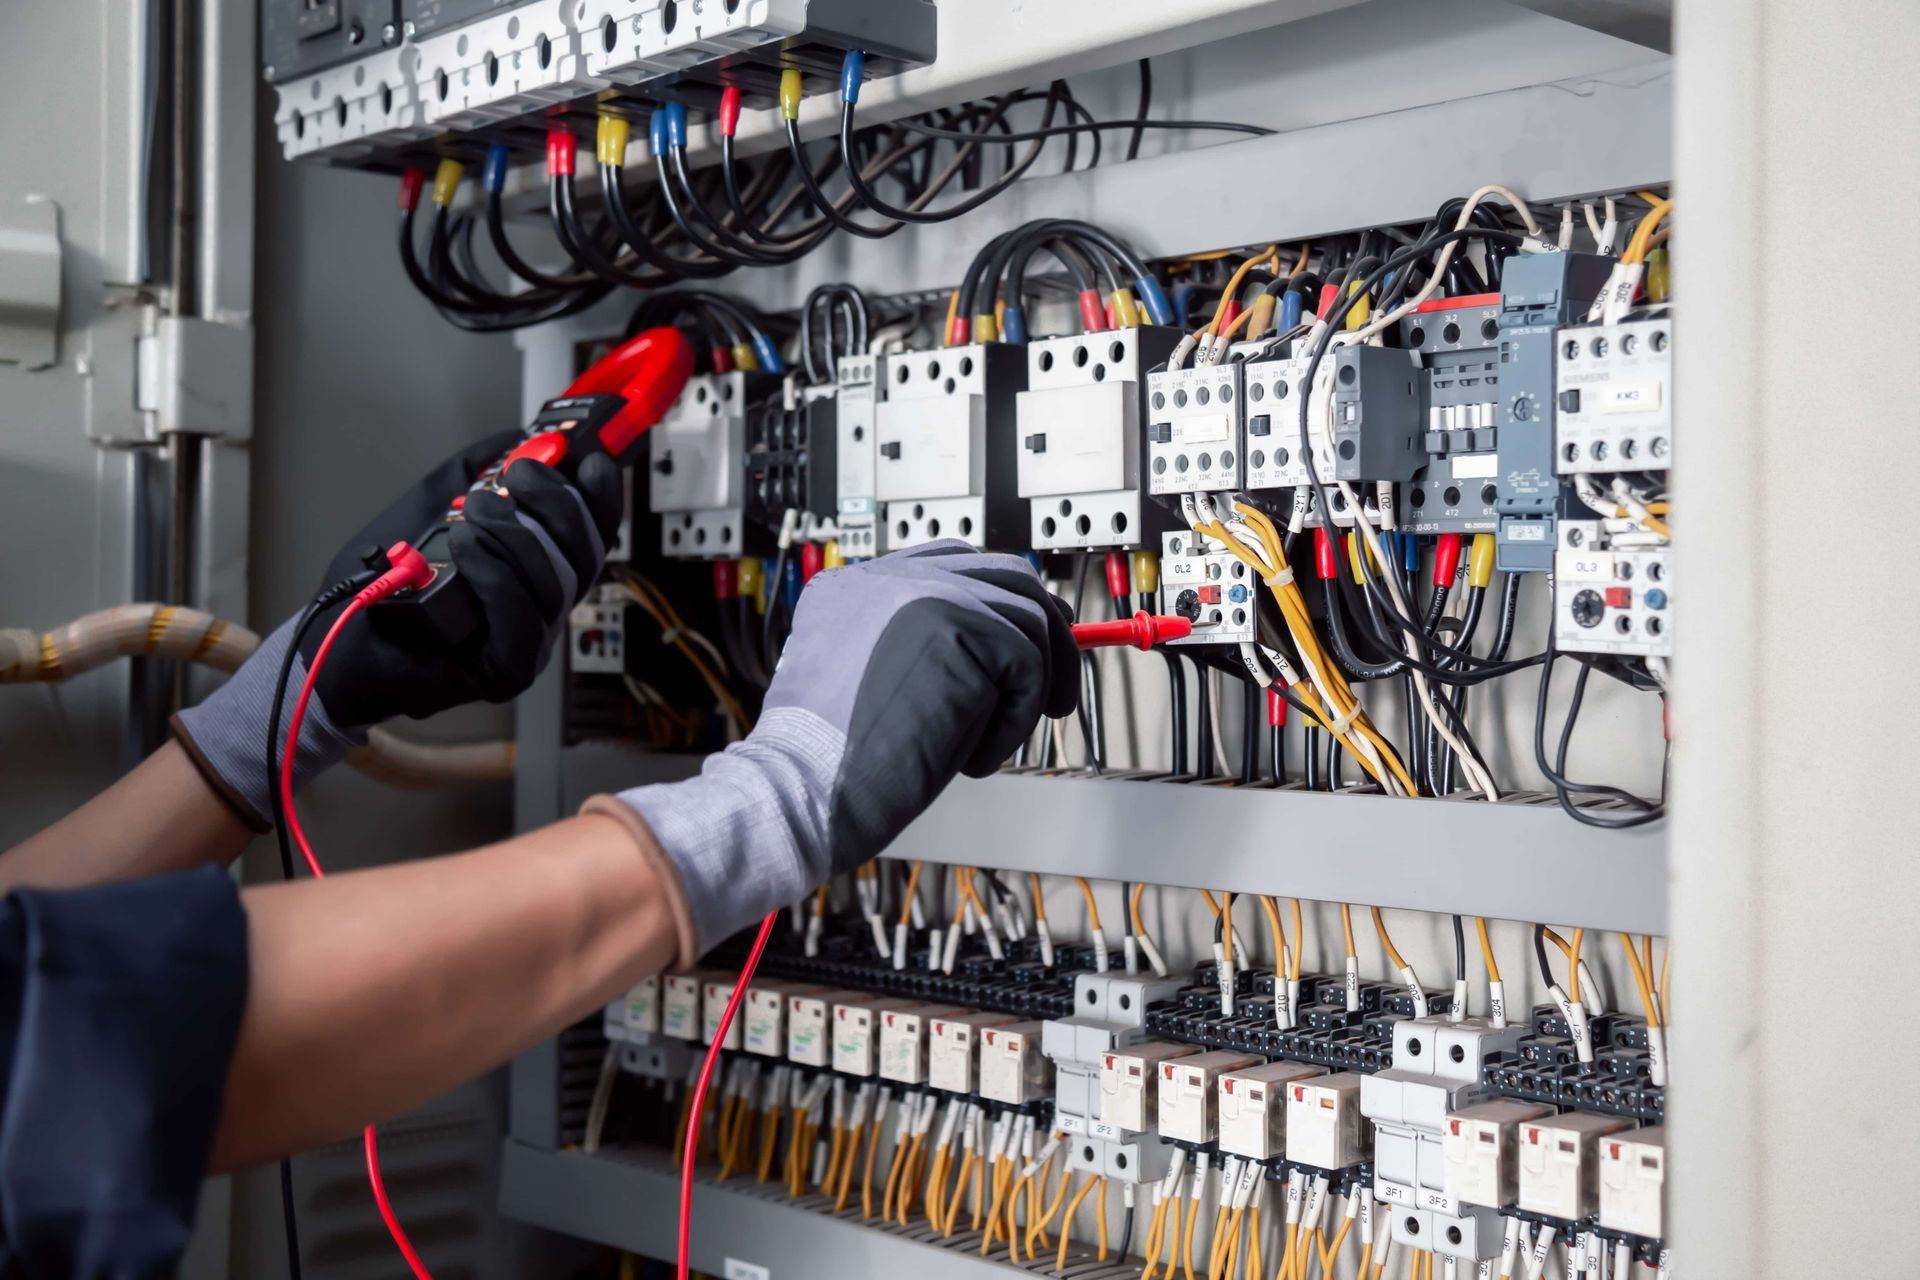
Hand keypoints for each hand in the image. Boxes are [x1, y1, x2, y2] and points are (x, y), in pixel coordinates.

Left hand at [173, 433, 621, 828]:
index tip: (586, 459)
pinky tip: (467, 547)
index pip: (592, 531)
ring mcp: (530, 641)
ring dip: (516, 534)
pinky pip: (524, 621)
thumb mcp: (430, 506)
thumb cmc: (382, 583)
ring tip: (472, 510)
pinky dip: (497, 575)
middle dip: (556, 504)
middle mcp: (542, 605)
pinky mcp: (506, 669)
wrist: (339, 639)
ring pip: (557, 584)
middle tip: (517, 475)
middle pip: (587, 554)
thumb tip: (515, 438)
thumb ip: (474, 472)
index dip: (600, 495)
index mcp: (537, 566)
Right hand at [595, 540, 1078, 957]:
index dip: (997, 607)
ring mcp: (920, 592)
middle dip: (1043, 633)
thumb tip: (1005, 652)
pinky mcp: (954, 623)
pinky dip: (1013, 721)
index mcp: (856, 587)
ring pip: (1025, 617)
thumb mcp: (874, 686)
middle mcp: (885, 576)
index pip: (950, 565)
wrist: (801, 790)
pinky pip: (1027, 663)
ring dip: (1028, 689)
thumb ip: (922, 652)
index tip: (1025, 649)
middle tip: (1052, 691)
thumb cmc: (828, 765)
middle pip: (1002, 574)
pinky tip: (974, 756)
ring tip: (991, 741)